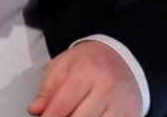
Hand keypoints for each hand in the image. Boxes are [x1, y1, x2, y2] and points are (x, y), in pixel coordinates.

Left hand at [28, 41, 142, 116]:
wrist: (122, 56)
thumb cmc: (90, 61)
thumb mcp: (62, 67)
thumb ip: (46, 90)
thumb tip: (35, 110)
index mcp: (86, 71)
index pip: (59, 109)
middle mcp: (106, 87)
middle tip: (62, 114)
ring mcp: (121, 102)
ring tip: (78, 112)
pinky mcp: (132, 113)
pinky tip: (93, 115)